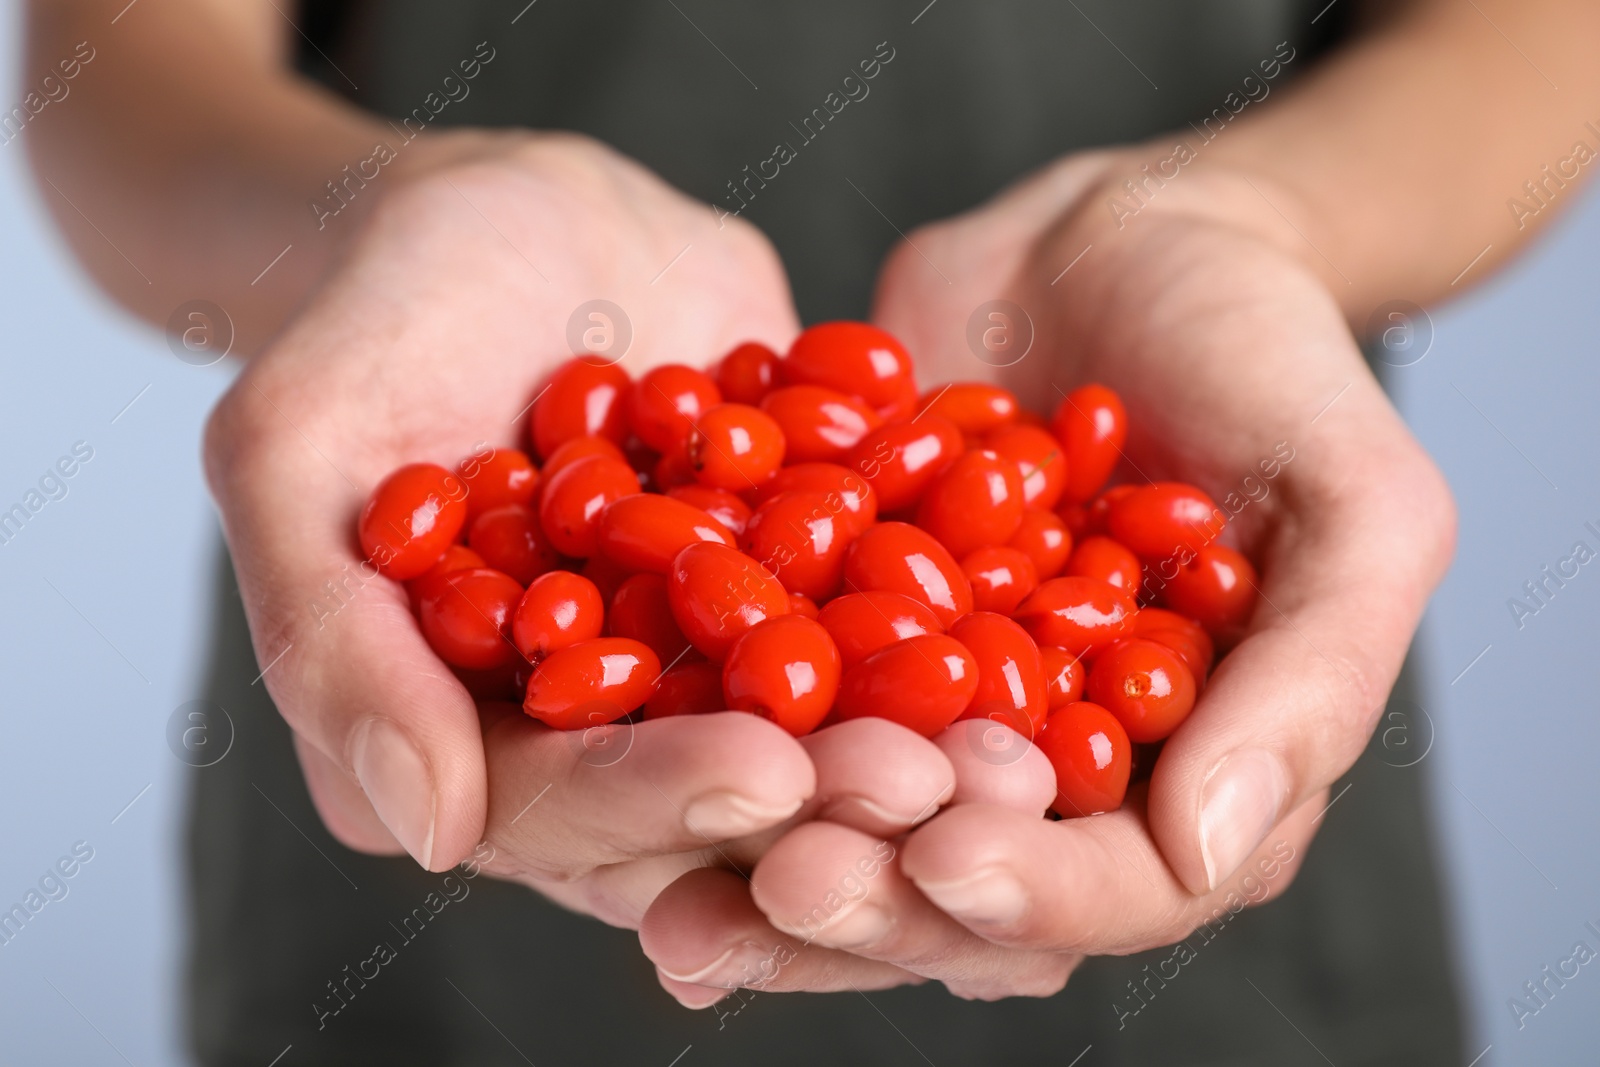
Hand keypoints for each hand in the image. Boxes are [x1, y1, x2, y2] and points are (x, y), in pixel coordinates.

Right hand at [203, 133, 954, 939]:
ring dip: (921, 743)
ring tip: (1021, 737)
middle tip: (935, 778)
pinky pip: (892, 620)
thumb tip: (421, 836)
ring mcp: (722, 664)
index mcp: (477, 734)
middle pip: (715, 798)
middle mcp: (611, 729)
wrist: (512, 215)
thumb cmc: (376, 319)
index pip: (561, 808)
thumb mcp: (298, 452)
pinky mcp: (810, 588)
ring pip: (824, 734)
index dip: (659, 798)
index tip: (767, 774)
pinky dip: (968, 626)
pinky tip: (1052, 629)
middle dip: (824, 797)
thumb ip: (331, 644)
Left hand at [640, 154, 1455, 1000]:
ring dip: (758, 858)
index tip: (949, 862)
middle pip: (957, 887)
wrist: (1122, 237)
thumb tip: (1212, 850)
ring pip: (841, 822)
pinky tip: (612, 745)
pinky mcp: (834, 631)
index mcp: (1188, 774)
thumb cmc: (1267, 357)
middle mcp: (1049, 769)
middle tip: (785, 880)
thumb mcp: (1356, 503)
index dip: (1038, 896)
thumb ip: (1313, 680)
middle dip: (872, 900)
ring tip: (667, 883)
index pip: (1121, 891)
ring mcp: (930, 707)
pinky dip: (691, 731)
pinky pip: (758, 700)